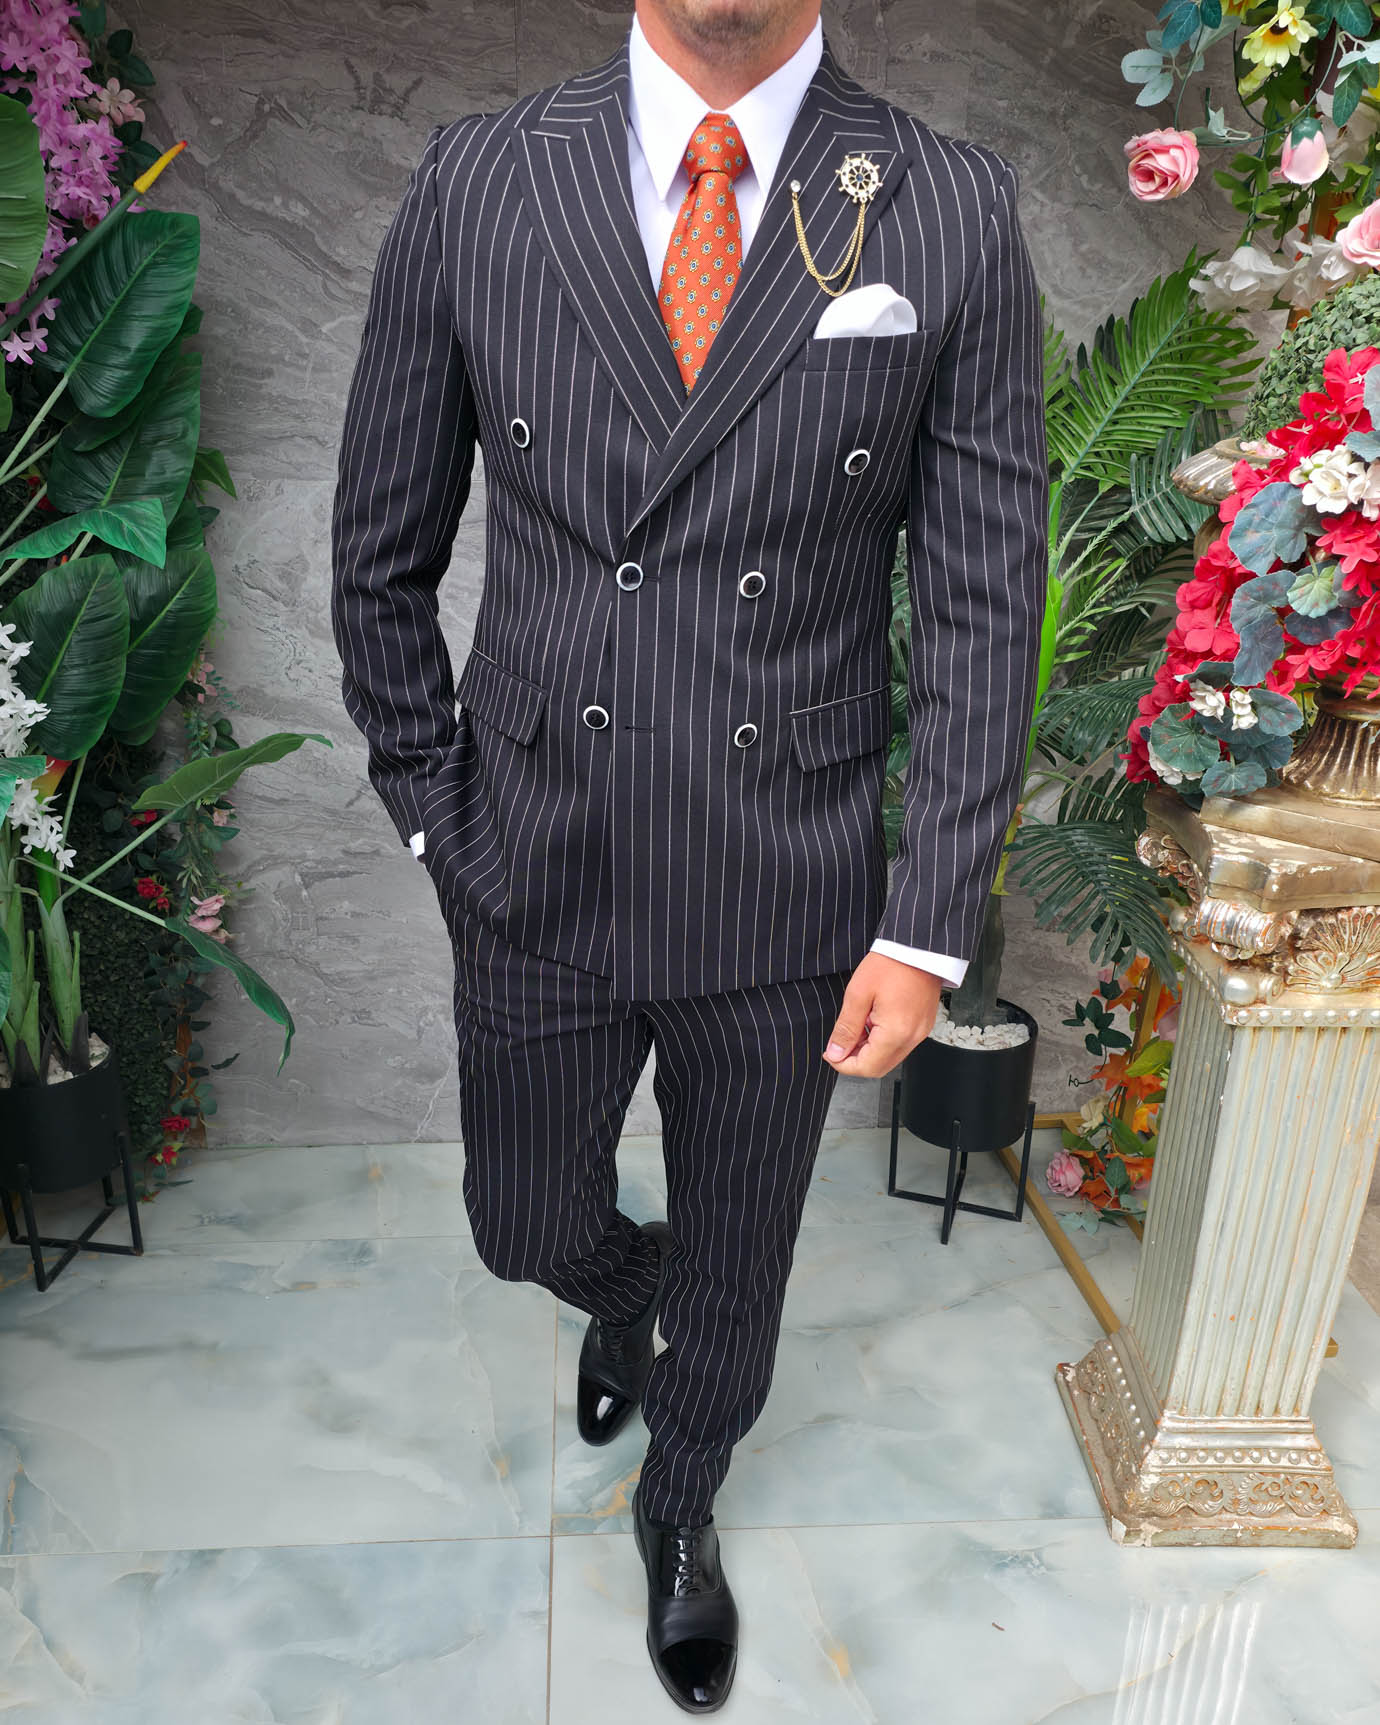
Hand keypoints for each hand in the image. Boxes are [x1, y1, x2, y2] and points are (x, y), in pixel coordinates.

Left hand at [822, 952, 941, 1077]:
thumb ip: (846, 1028)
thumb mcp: (858, 994)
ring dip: (869, 1049)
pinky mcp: (923, 1024)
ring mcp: (921, 1032)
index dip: (843, 1065)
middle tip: (841, 1041)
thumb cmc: (891, 963)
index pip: (867, 1067)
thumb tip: (836, 1053)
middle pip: (879, 1067)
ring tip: (858, 1024)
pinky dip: (883, 1040)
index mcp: (896, 1033)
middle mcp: (912, 1037)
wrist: (918, 947)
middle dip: (856, 1059)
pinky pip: (901, 1044)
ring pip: (890, 1057)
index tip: (830, 1053)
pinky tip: (873, 1020)